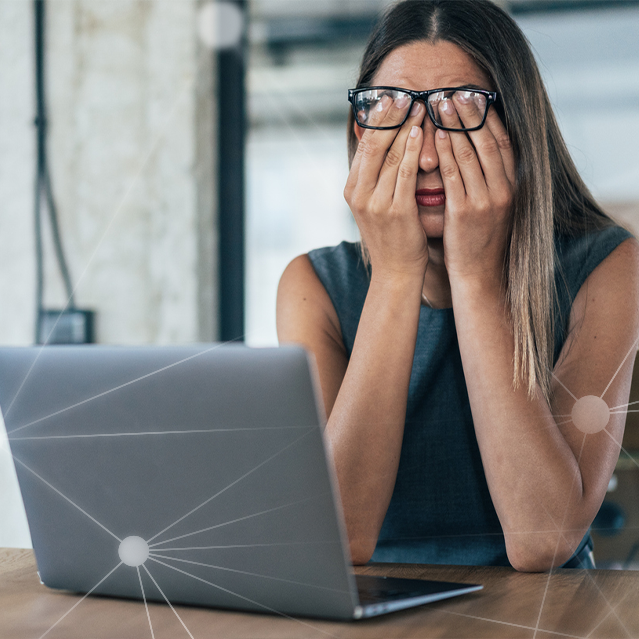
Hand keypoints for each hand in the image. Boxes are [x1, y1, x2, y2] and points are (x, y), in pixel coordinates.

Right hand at [344, 97, 428, 281]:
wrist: (396, 271)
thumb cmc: (391, 236)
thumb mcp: (375, 204)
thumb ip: (376, 176)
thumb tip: (382, 144)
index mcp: (352, 189)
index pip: (364, 145)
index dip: (378, 119)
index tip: (391, 97)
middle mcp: (359, 194)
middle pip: (375, 145)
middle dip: (391, 116)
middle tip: (406, 93)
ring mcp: (376, 203)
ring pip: (391, 154)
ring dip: (407, 127)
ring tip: (420, 105)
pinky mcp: (396, 210)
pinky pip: (406, 172)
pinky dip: (414, 149)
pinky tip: (422, 132)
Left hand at [434, 94, 514, 284]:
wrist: (478, 274)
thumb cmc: (479, 239)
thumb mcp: (492, 205)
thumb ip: (488, 179)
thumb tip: (476, 150)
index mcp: (512, 185)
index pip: (502, 141)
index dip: (488, 116)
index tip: (475, 95)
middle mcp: (504, 189)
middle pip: (487, 141)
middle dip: (469, 114)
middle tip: (453, 90)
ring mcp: (486, 200)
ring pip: (471, 154)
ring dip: (454, 126)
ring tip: (440, 103)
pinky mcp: (466, 212)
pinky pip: (454, 176)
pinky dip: (446, 153)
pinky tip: (436, 136)